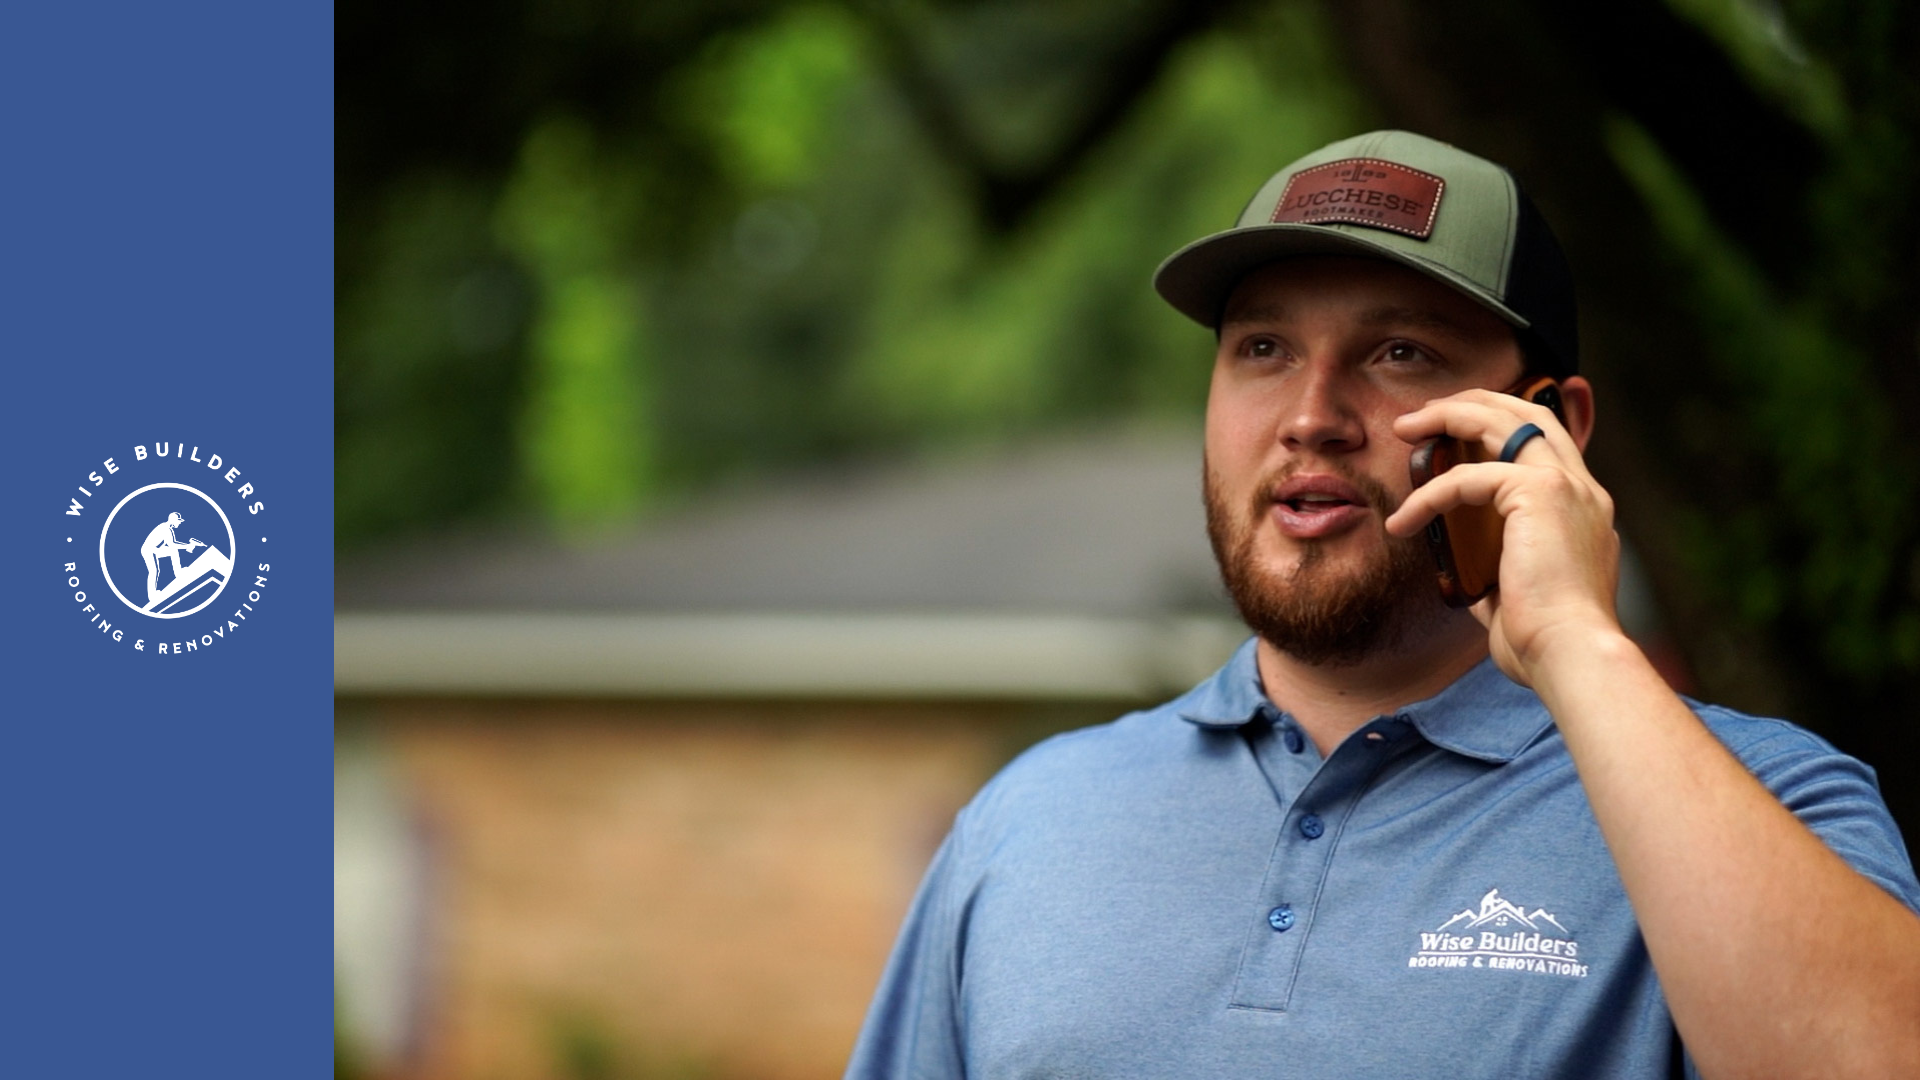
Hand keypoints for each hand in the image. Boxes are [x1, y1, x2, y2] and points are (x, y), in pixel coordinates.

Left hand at [1384, 387, 1623, 683]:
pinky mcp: (1541, 494)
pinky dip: (1428, 495)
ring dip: (1448, 416)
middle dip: (1475, 402)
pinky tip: (1402, 521)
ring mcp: (1566, 486)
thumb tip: (1463, 569)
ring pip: (1504, 420)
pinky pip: (1468, 478)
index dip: (1503, 424)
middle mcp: (1583, 490)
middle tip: (1425, 414)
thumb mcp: (1516, 594)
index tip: (1455, 431)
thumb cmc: (1544, 642)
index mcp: (1583, 511)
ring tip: (1406, 428)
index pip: (1547, 443)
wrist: (1570, 656)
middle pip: (1530, 413)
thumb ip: (1494, 568)